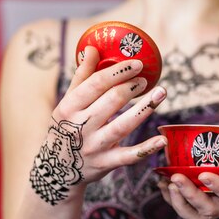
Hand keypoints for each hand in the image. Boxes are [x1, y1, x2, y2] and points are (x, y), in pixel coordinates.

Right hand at [30, 46, 167, 204]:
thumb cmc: (66, 128)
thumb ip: (81, 77)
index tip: (137, 63)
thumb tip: (92, 48)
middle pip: (111, 102)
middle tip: (146, 80)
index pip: (95, 84)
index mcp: (69, 108)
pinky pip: (129, 156)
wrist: (57, 170)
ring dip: (145, 109)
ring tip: (161, 93)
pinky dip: (146, 149)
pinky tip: (162, 140)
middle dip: (132, 87)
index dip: (118, 72)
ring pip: (123, 126)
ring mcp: (94, 147)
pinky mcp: (105, 164)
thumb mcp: (67, 103)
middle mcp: (81, 127)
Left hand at [157, 138, 218, 218]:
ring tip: (166, 183)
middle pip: (210, 210)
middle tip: (175, 177)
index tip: (203, 174)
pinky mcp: (206, 206)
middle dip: (191, 195)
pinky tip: (162, 183)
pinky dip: (173, 200)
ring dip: (179, 203)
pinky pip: (188, 211)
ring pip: (196, 217)